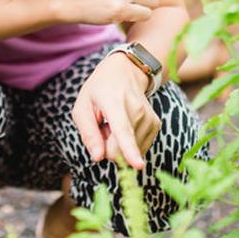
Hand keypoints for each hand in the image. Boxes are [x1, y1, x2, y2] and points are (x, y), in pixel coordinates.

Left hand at [70, 54, 161, 169]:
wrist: (126, 72)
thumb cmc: (99, 90)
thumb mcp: (83, 106)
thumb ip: (88, 133)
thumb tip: (98, 157)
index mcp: (115, 103)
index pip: (123, 130)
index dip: (130, 150)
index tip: (139, 165)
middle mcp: (137, 110)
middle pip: (120, 148)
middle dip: (107, 146)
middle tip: (103, 125)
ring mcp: (149, 118)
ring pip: (130, 150)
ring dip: (118, 143)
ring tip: (114, 122)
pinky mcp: (155, 125)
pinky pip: (138, 149)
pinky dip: (128, 143)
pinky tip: (125, 126)